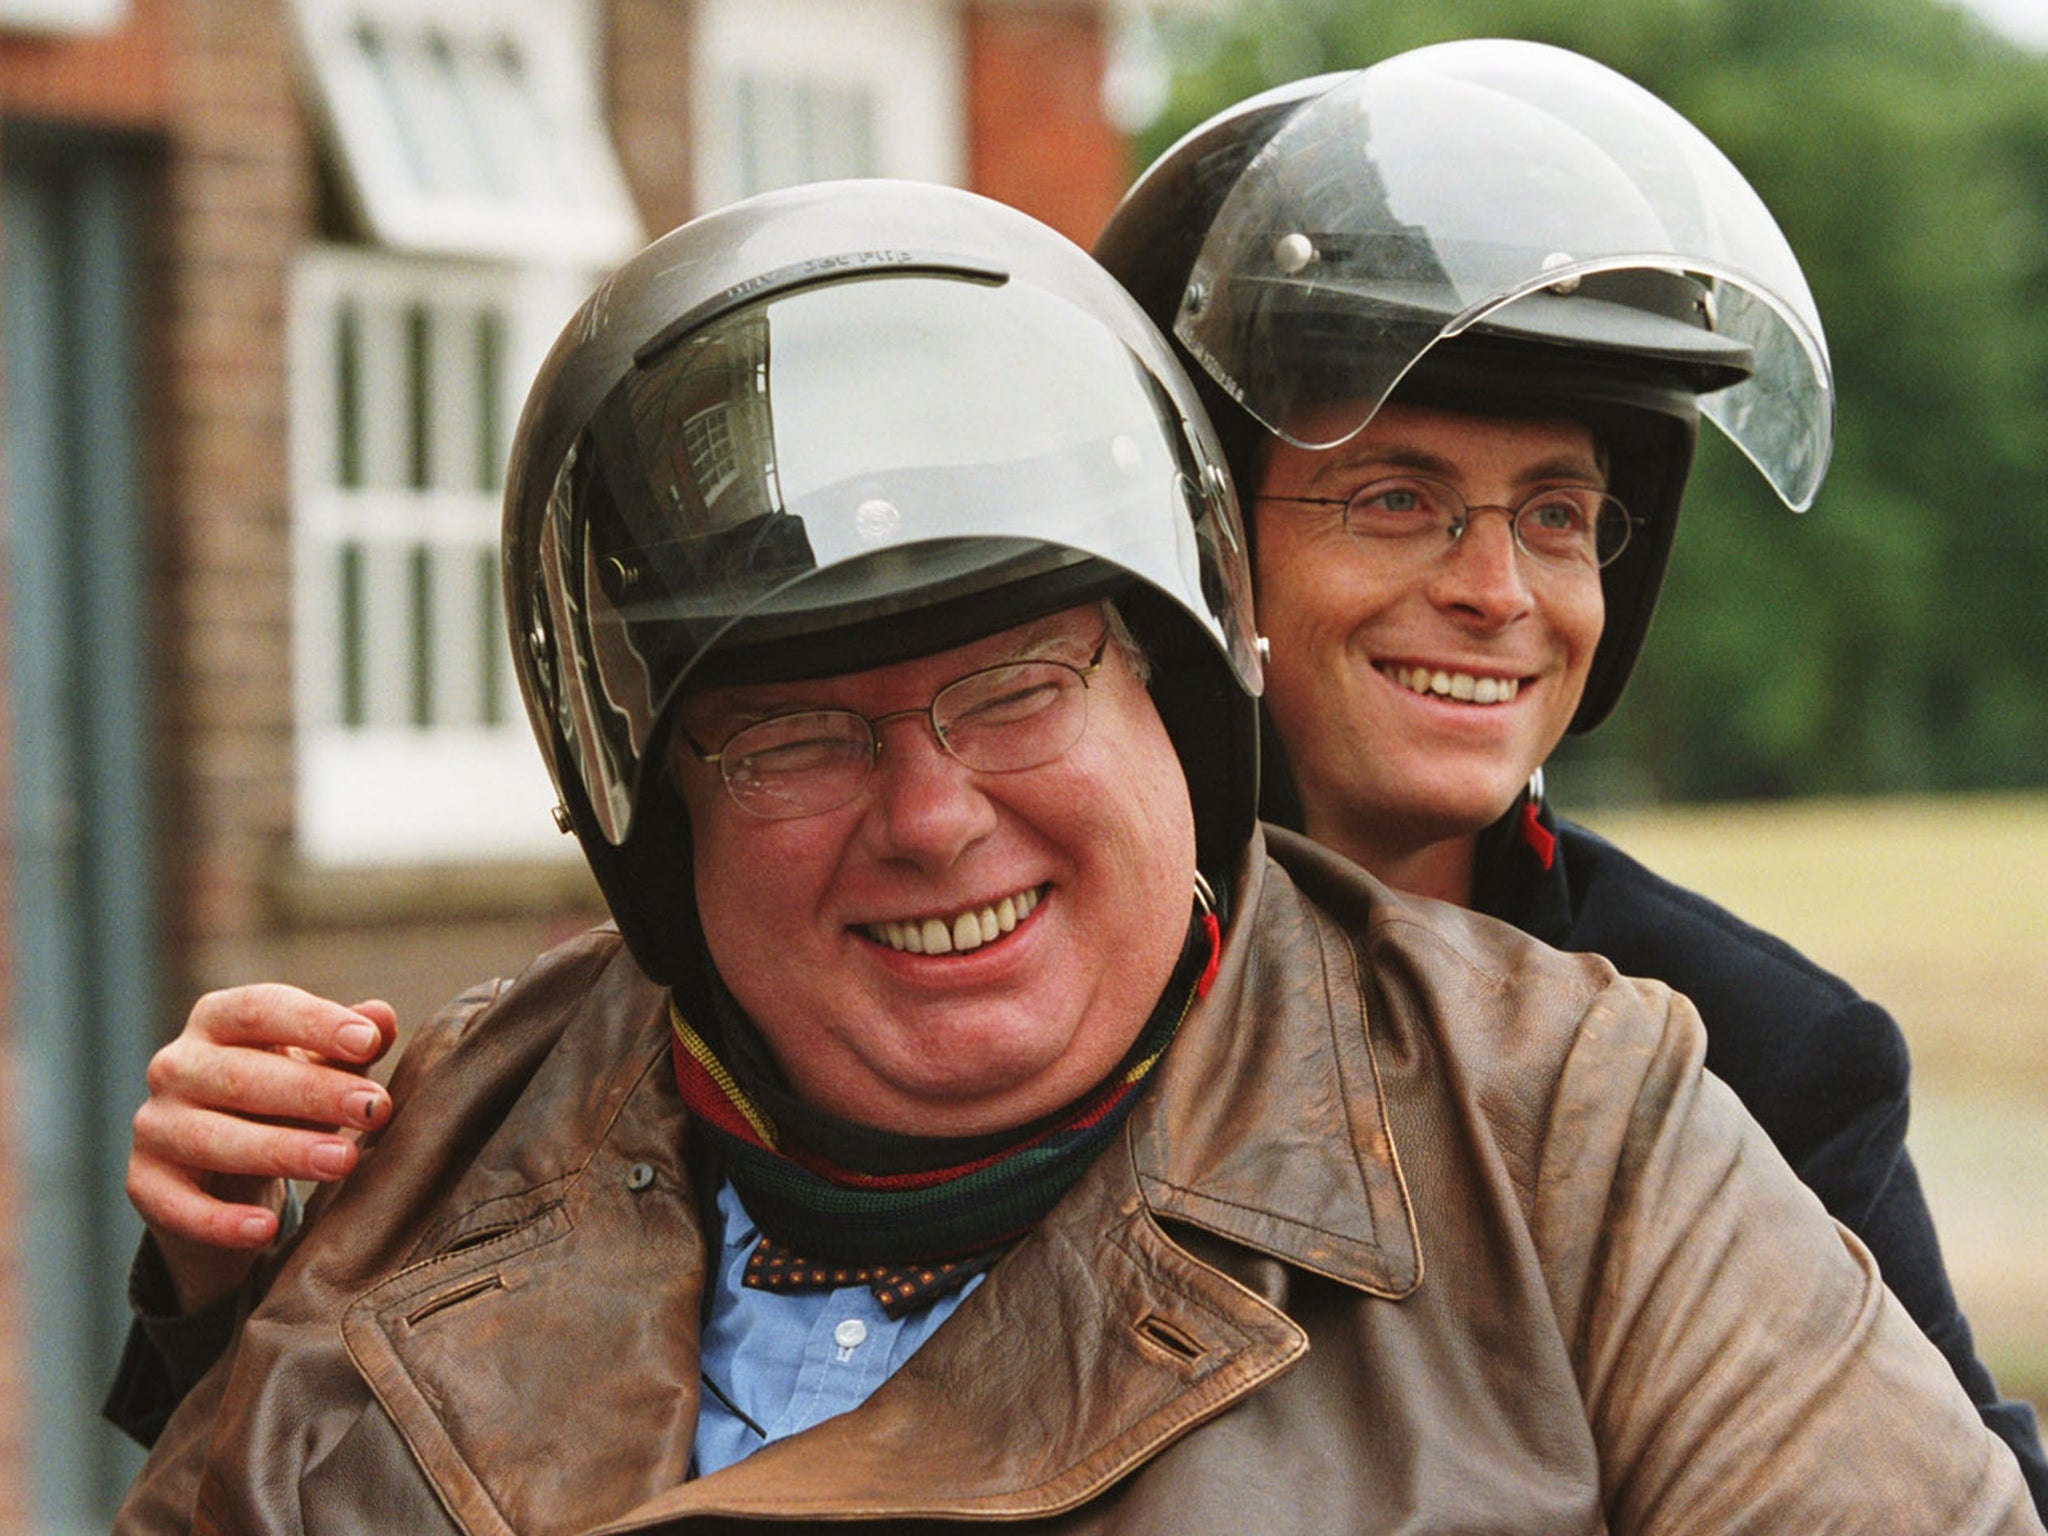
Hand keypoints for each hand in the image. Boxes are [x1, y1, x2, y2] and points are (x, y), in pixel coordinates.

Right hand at [126, 985, 398, 1314]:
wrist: (224, 1173)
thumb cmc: (284, 1101)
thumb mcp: (319, 1067)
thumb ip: (349, 1046)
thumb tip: (383, 1018)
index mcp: (218, 1020)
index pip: (261, 1008)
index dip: (314, 1023)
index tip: (369, 1042)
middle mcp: (176, 1065)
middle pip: (240, 1074)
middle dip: (312, 1092)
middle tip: (373, 1109)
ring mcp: (154, 1124)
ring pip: (209, 1136)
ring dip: (279, 1150)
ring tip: (342, 1161)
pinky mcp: (144, 1182)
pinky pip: (177, 1204)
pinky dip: (220, 1221)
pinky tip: (266, 1229)